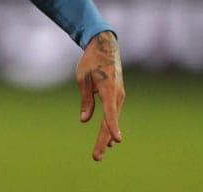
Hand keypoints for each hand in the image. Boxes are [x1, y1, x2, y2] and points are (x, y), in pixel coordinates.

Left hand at [76, 30, 124, 160]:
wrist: (104, 46)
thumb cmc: (91, 61)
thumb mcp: (83, 78)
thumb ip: (86, 100)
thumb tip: (85, 120)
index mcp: (108, 89)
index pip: (110, 112)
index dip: (113, 127)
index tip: (116, 141)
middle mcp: (117, 94)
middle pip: (111, 121)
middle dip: (103, 140)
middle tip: (96, 157)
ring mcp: (119, 95)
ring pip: (113, 119)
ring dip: (106, 135)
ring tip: (99, 152)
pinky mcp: (117, 95)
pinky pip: (113, 113)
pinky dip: (110, 125)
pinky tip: (108, 138)